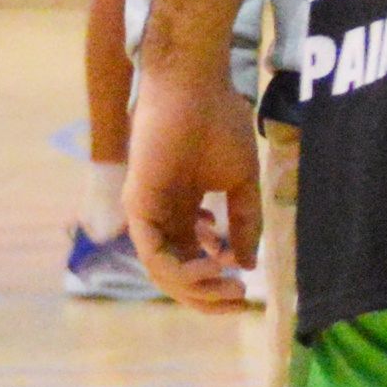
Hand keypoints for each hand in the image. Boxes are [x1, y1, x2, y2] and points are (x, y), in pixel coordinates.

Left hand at [124, 60, 265, 310]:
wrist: (196, 89)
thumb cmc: (219, 124)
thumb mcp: (241, 184)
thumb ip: (245, 223)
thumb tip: (248, 263)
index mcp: (185, 211)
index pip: (193, 262)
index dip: (218, 282)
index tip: (246, 291)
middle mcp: (163, 217)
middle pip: (177, 275)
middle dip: (207, 295)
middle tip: (238, 298)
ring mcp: (148, 213)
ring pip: (164, 271)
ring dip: (197, 288)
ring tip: (229, 284)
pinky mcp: (138, 205)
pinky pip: (153, 253)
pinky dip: (182, 269)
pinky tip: (215, 264)